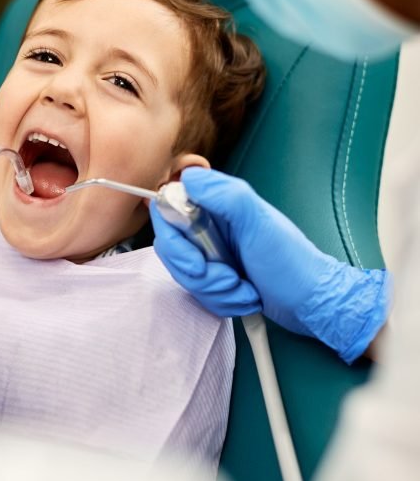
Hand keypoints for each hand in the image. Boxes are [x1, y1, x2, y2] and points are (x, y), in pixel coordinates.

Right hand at [151, 167, 390, 362]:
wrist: (311, 302)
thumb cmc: (291, 261)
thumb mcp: (259, 222)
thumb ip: (224, 195)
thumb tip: (188, 178)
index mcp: (218, 204)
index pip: (169, 210)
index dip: (174, 239)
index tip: (196, 259)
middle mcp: (211, 226)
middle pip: (173, 248)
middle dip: (200, 274)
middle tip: (229, 278)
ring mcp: (213, 253)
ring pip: (185, 275)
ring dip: (215, 291)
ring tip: (244, 290)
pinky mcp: (216, 278)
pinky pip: (199, 292)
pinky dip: (222, 301)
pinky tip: (245, 297)